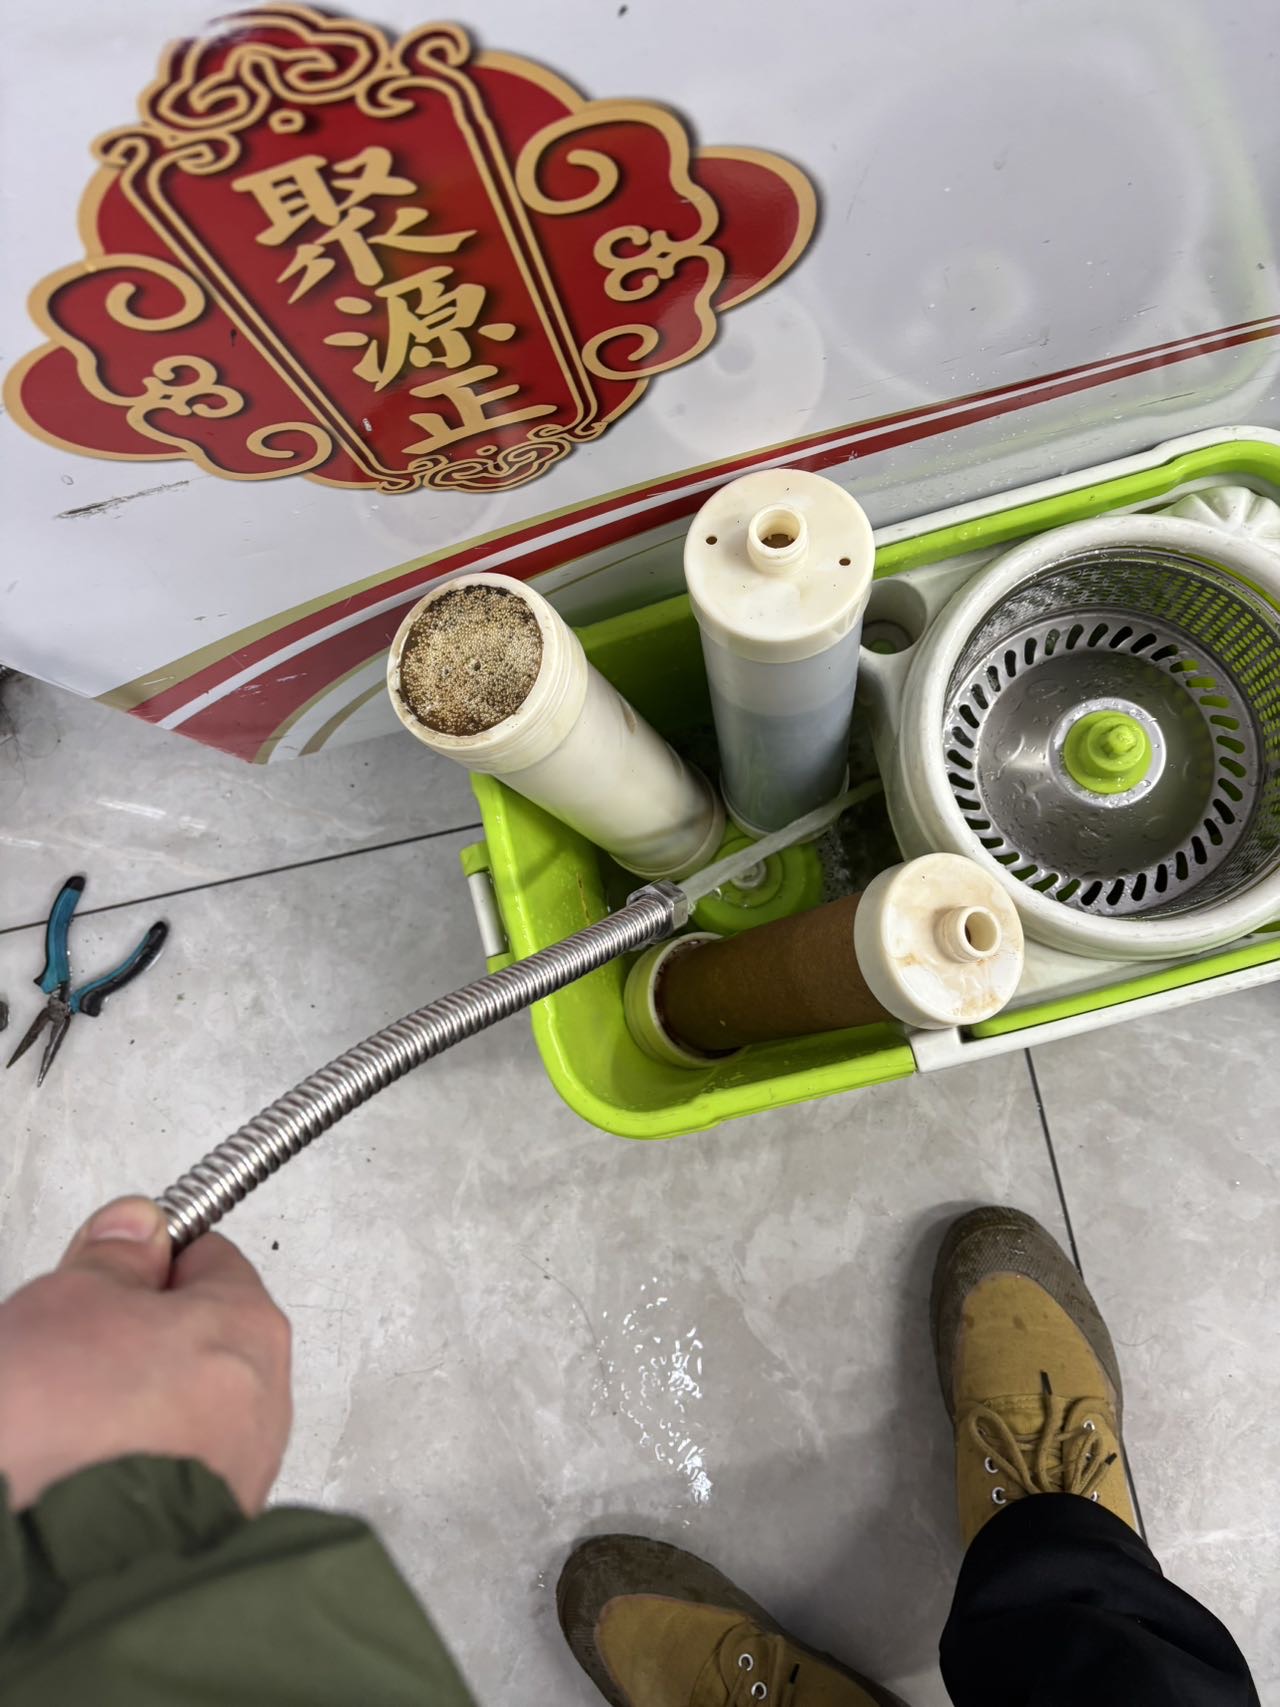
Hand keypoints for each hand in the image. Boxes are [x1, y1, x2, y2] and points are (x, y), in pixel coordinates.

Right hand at [0, 1197, 291, 1513]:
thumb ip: (114, 1256)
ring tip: (63, 1422)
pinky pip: (168, 1468)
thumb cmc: (60, 1440)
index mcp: (248, 1330)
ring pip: (183, 1409)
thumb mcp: (69, 1303)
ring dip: (131, 1406)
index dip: (147, 1261)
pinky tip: (79, 1469)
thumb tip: (138, 1228)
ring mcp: (238, 1474)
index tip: (108, 1268)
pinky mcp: (204, 1532)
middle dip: (137, 1341)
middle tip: (70, 1353)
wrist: (42, 1570)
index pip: (211, 1258)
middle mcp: (263, 1403)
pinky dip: (130, 1462)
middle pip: (200, 1339)